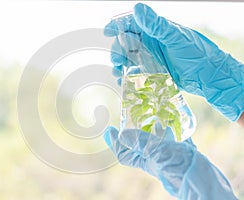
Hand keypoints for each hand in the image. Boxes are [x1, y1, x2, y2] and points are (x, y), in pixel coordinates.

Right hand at [104, 3, 243, 121]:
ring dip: (121, 64)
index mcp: (155, 30)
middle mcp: (151, 42)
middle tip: (116, 60)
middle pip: (127, 42)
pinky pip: (136, 71)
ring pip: (129, 57)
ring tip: (118, 72)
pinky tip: (124, 81)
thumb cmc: (195, 52)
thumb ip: (156, 25)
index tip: (108, 32)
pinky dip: (128, 75)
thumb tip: (137, 8)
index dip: (118, 25)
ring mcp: (152, 56)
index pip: (132, 23)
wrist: (208, 75)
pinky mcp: (153, 70)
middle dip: (118, 49)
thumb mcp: (175, 37)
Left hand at [104, 126, 236, 198]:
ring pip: (157, 139)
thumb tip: (121, 134)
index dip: (115, 142)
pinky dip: (173, 128)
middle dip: (133, 131)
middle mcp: (155, 156)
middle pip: (139, 143)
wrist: (203, 178)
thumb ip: (141, 142)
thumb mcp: (156, 152)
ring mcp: (169, 154)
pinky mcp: (182, 151)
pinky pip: (175, 137)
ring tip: (151, 114)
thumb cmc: (178, 167)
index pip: (124, 153)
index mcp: (145, 159)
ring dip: (153, 127)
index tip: (109, 129)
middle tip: (131, 116)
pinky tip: (173, 118)